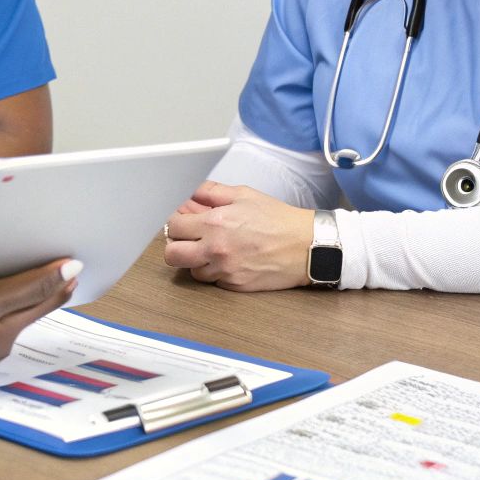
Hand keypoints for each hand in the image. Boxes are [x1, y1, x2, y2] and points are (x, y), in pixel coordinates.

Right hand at [0, 259, 80, 385]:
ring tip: (19, 264)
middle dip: (42, 281)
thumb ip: (28, 286)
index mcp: (8, 333)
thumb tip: (71, 272)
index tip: (73, 252)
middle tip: (52, 254)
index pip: (47, 298)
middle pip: (28, 306)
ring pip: (5, 312)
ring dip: (15, 289)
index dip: (61, 274)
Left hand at [162, 181, 316, 290]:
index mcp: (215, 223)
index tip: (184, 222)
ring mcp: (225, 271)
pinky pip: (213, 281)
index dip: (177, 222)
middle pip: (172, 255)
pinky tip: (229, 261)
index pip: (174, 226)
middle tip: (189, 240)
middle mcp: (216, 249)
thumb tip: (190, 194)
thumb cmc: (278, 219)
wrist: (307, 246)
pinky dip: (216, 272)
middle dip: (177, 246)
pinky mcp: (235, 286)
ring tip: (213, 250)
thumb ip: (212, 193)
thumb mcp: (244, 196)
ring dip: (197, 261)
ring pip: (192, 271)